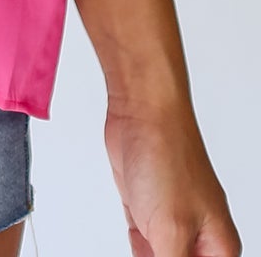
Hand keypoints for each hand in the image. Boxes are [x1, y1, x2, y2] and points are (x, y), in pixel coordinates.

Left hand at [104, 95, 241, 254]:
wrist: (142, 111)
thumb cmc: (168, 157)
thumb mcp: (171, 232)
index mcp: (219, 248)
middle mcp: (200, 239)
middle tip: (148, 255)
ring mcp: (173, 224)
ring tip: (141, 247)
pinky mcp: (149, 213)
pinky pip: (145, 250)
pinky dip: (138, 255)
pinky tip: (135, 251)